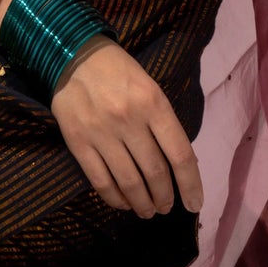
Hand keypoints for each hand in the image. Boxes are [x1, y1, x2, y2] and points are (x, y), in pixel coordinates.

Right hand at [46, 36, 202, 218]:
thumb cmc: (118, 71)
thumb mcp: (150, 88)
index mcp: (154, 104)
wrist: (73, 55)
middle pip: (155, 173)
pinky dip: (114, 198)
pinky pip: (100, 181)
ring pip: (129, 182)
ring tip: (147, 211)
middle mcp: (130, 120)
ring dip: (142, 204)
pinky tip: (122, 203)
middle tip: (165, 207)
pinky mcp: (78, 142)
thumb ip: (163, 123)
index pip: (180, 154)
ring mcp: (102, 133)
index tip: (194, 204)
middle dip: (164, 198)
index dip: (190, 185)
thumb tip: (179, 163)